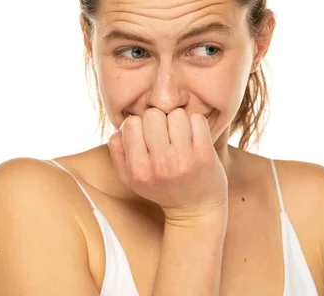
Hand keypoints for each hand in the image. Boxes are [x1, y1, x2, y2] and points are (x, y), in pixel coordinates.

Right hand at [107, 108, 227, 221]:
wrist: (196, 210)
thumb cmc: (161, 187)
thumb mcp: (130, 179)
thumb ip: (118, 152)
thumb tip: (121, 126)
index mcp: (138, 171)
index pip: (131, 123)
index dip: (140, 124)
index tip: (148, 134)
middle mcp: (160, 166)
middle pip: (153, 114)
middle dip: (159, 119)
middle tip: (166, 133)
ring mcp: (184, 160)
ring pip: (176, 114)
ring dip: (178, 120)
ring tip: (180, 135)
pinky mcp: (205, 155)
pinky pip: (197, 119)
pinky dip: (196, 123)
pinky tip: (194, 136)